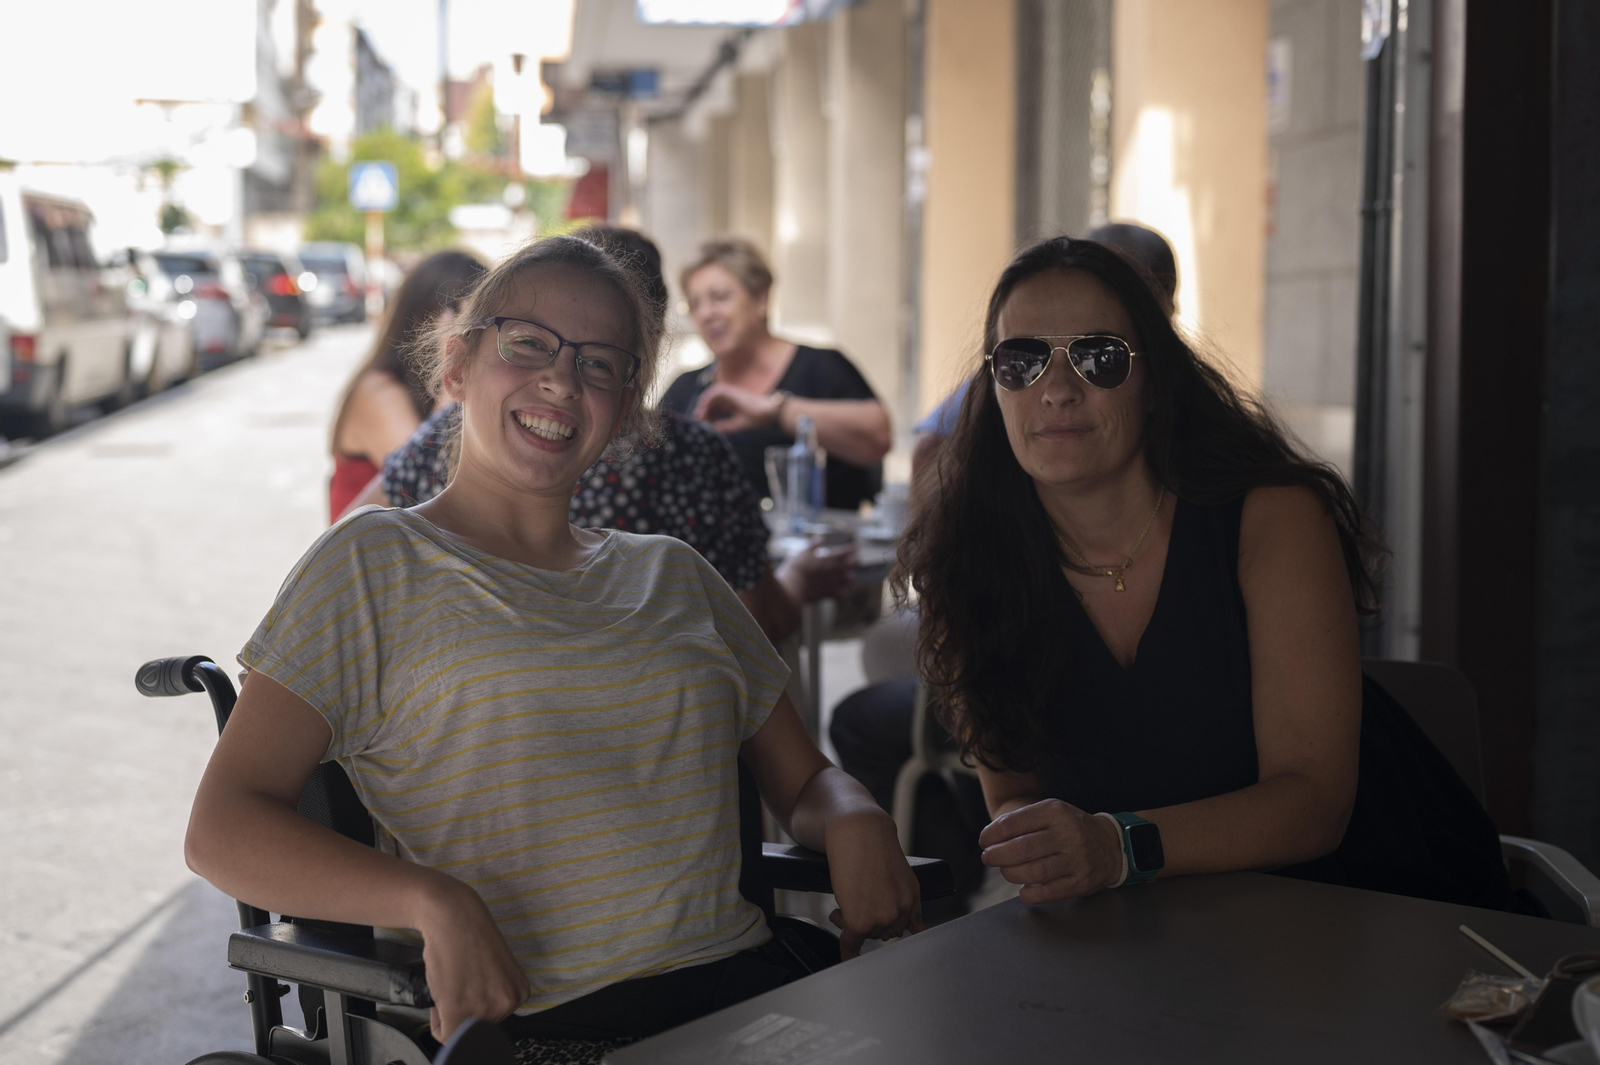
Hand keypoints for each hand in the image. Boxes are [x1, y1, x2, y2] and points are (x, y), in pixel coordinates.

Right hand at [414, 876, 529, 1040]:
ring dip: (448, 1011)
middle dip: (461, 1011)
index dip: (472, 1007)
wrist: (453, 915)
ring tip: (452, 981)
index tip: (468, 986)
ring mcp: (485, 1009)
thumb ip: (493, 996)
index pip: (491, 1021)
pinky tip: (443, 991)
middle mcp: (508, 1004)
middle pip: (476, 1027)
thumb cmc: (468, 937)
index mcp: (519, 993)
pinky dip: (438, 1019)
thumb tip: (481, 1022)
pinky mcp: (460, 1011)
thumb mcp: (494, 973)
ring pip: (459, 1031)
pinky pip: (445, 1035)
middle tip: (457, 981)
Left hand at [693, 382, 781, 433]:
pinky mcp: (732, 391)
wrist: (768, 413)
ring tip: (700, 413)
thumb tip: (712, 428)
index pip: (716, 407)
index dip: (708, 414)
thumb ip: (725, 426)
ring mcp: (731, 393)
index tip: (703, 422)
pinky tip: (704, 406)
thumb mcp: (737, 424)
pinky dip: (708, 397)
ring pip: (712, 394)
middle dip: (703, 409)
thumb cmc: (757, 418)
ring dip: (704, 402)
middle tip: (698, 418)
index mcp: (733, 405)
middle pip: (712, 401)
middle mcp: (731, 398)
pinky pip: (716, 391)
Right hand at [776, 539, 856, 603]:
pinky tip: (843, 592)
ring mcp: (831, 583)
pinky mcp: (828, 593)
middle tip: (858, 560)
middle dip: (854, 562)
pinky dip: (843, 592)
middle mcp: (832, 571)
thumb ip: (813, 545)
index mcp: (827, 559)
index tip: (855, 547)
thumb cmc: (796, 568)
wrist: (793, 587)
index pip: (842, 553)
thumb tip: (822, 537)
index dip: (849, 549)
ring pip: (846, 580)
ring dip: (850, 576)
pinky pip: (841, 594)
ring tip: (852, 575)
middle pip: (848, 566)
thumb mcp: (803, 553)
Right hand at [823, 810, 923, 958]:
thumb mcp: (900, 875)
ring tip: (845, 902)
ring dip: (854, 924)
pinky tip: (846, 956)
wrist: (858, 832)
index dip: (890, 926)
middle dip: (870, 920)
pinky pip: (851, 943)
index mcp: (913, 898)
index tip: (886, 933)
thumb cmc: (873, 848)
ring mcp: (882, 917)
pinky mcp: (860, 921)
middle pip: (885, 931)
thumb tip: (914, 928)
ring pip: (867, 934)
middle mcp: (902, 910)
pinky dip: (848, 952)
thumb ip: (904, 900)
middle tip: (854, 902)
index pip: (907, 926)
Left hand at [977, 799, 1123, 903]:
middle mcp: (1067, 834)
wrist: (1109, 846)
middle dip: (997, 855)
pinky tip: (1024, 889)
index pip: (1013, 823)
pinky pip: (1048, 892)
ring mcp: (1076, 859)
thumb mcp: (1050, 812)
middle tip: (989, 858)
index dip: (992, 834)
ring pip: (1034, 871)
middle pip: (1022, 848)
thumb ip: (1021, 820)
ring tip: (1006, 871)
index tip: (984, 841)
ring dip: (1011, 874)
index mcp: (1055, 812)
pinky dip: (1030, 893)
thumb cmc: (1070, 828)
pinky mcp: (1080, 882)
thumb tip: (990, 836)